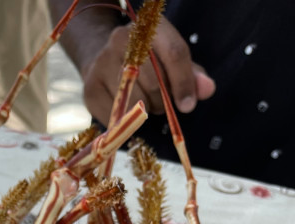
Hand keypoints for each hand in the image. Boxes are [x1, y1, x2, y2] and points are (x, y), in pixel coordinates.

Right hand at [82, 16, 215, 123]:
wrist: (99, 57)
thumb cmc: (144, 62)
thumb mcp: (171, 60)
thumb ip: (193, 75)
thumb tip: (208, 89)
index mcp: (150, 28)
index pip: (174, 53)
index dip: (184, 82)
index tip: (188, 106)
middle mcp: (122, 40)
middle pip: (154, 81)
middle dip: (163, 100)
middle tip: (161, 104)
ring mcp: (102, 64)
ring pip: (135, 100)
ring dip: (146, 111)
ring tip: (144, 104)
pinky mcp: (90, 90)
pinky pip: (115, 116)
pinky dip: (126, 121)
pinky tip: (126, 110)